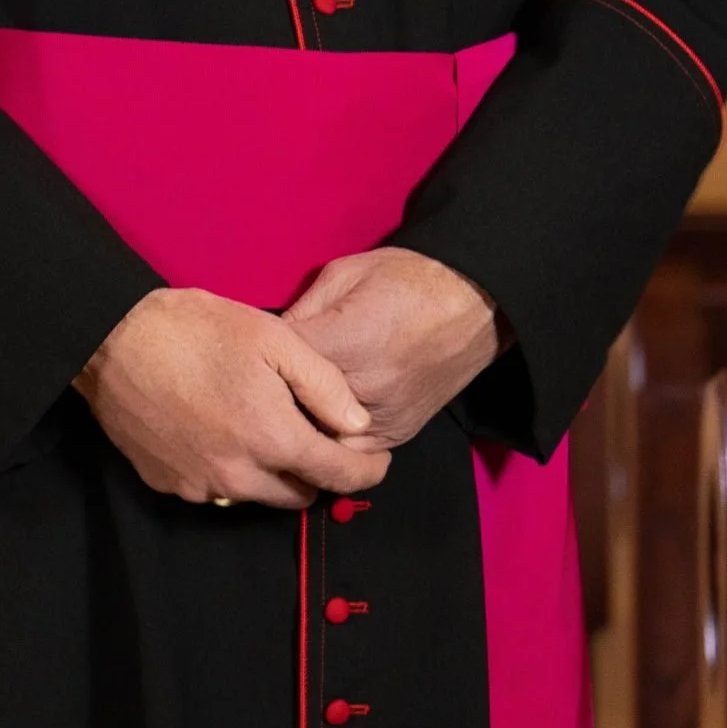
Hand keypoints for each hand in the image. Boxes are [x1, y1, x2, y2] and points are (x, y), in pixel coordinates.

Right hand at [75, 286, 392, 509]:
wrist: (112, 339)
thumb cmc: (196, 329)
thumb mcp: (272, 338)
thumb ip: (323, 385)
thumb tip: (358, 424)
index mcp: (272, 439)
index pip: (338, 476)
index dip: (367, 471)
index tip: (376, 459)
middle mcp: (240, 477)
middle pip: (299, 496)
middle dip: (316, 472)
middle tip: (312, 434)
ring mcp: (201, 486)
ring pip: (257, 496)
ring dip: (271, 473)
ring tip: (260, 425)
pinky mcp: (169, 485)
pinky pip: (216, 489)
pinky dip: (228, 469)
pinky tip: (216, 429)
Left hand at [283, 247, 504, 447]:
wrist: (472, 300)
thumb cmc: (407, 278)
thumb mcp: (344, 274)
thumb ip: (303, 309)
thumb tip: (271, 338)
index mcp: (345, 342)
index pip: (280, 367)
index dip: (261, 362)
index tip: (253, 358)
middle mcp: (363, 388)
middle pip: (296, 412)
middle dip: (276, 401)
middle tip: (262, 389)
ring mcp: (384, 417)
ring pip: (322, 443)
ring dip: (304, 428)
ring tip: (290, 410)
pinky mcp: (399, 432)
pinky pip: (353, 453)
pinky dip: (335, 441)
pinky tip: (324, 421)